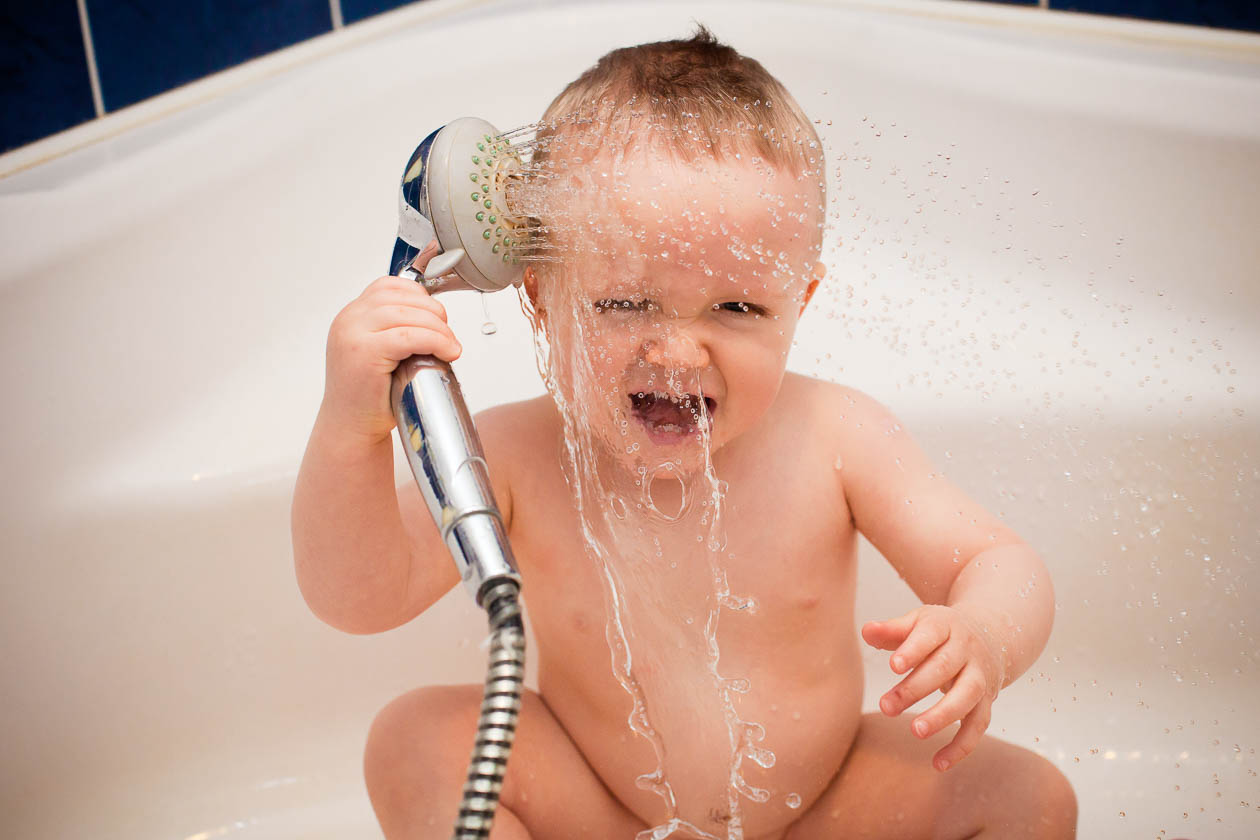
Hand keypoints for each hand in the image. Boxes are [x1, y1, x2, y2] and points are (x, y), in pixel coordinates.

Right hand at [321, 240, 461, 439]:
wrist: (350, 428)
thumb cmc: (369, 397)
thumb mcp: (378, 353)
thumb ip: (394, 329)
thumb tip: (434, 317)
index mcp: (351, 316)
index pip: (388, 286)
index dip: (419, 295)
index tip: (436, 315)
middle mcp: (348, 320)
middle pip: (401, 297)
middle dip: (434, 312)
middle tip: (449, 334)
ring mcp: (353, 335)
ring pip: (408, 314)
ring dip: (438, 328)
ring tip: (450, 346)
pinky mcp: (364, 353)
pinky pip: (409, 336)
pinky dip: (435, 341)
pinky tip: (447, 353)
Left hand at [861, 605, 1005, 771]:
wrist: (991, 635)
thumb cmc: (939, 633)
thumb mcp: (917, 623)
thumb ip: (891, 630)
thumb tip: (866, 631)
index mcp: (946, 626)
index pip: (930, 635)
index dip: (912, 650)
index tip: (893, 666)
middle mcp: (967, 650)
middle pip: (944, 668)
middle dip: (915, 688)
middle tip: (886, 707)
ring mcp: (980, 676)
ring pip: (966, 697)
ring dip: (942, 716)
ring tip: (915, 731)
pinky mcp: (987, 701)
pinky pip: (978, 726)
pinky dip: (961, 746)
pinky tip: (938, 763)